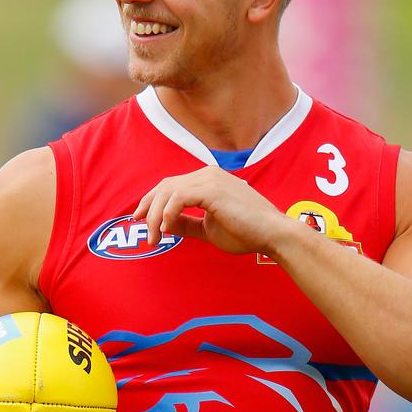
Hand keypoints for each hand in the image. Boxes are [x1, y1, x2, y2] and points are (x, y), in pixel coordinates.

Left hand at [134, 165, 286, 254]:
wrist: (272, 234)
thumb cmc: (247, 232)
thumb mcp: (209, 229)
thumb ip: (186, 224)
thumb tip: (163, 225)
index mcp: (208, 180)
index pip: (171, 185)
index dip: (151, 201)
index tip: (139, 218)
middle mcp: (207, 174)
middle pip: (165, 185)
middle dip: (147, 207)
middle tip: (140, 228)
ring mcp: (210, 179)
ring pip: (168, 191)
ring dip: (154, 215)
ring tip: (154, 237)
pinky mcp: (212, 190)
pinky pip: (178, 198)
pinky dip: (168, 213)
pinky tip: (166, 228)